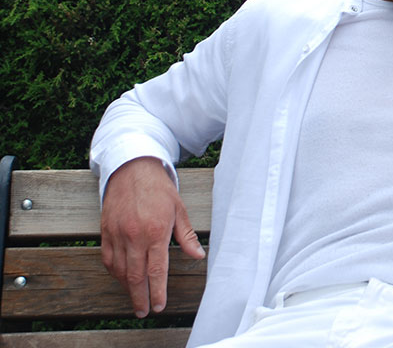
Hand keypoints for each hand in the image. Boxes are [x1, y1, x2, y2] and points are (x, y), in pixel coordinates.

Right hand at [100, 156, 204, 317]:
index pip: (156, 269)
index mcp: (156, 231)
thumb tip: (198, 256)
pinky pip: (108, 259)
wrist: (132, 169)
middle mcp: (134, 236)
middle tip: (145, 311)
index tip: (159, 305)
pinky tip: (122, 278)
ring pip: (119, 270)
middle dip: (140, 297)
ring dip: (127, 287)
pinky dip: (115, 272)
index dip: (157, 290)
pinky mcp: (105, 231)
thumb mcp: (179, 209)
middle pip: (135, 276)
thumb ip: (186, 236)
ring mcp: (117, 234)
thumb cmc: (159, 189)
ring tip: (136, 297)